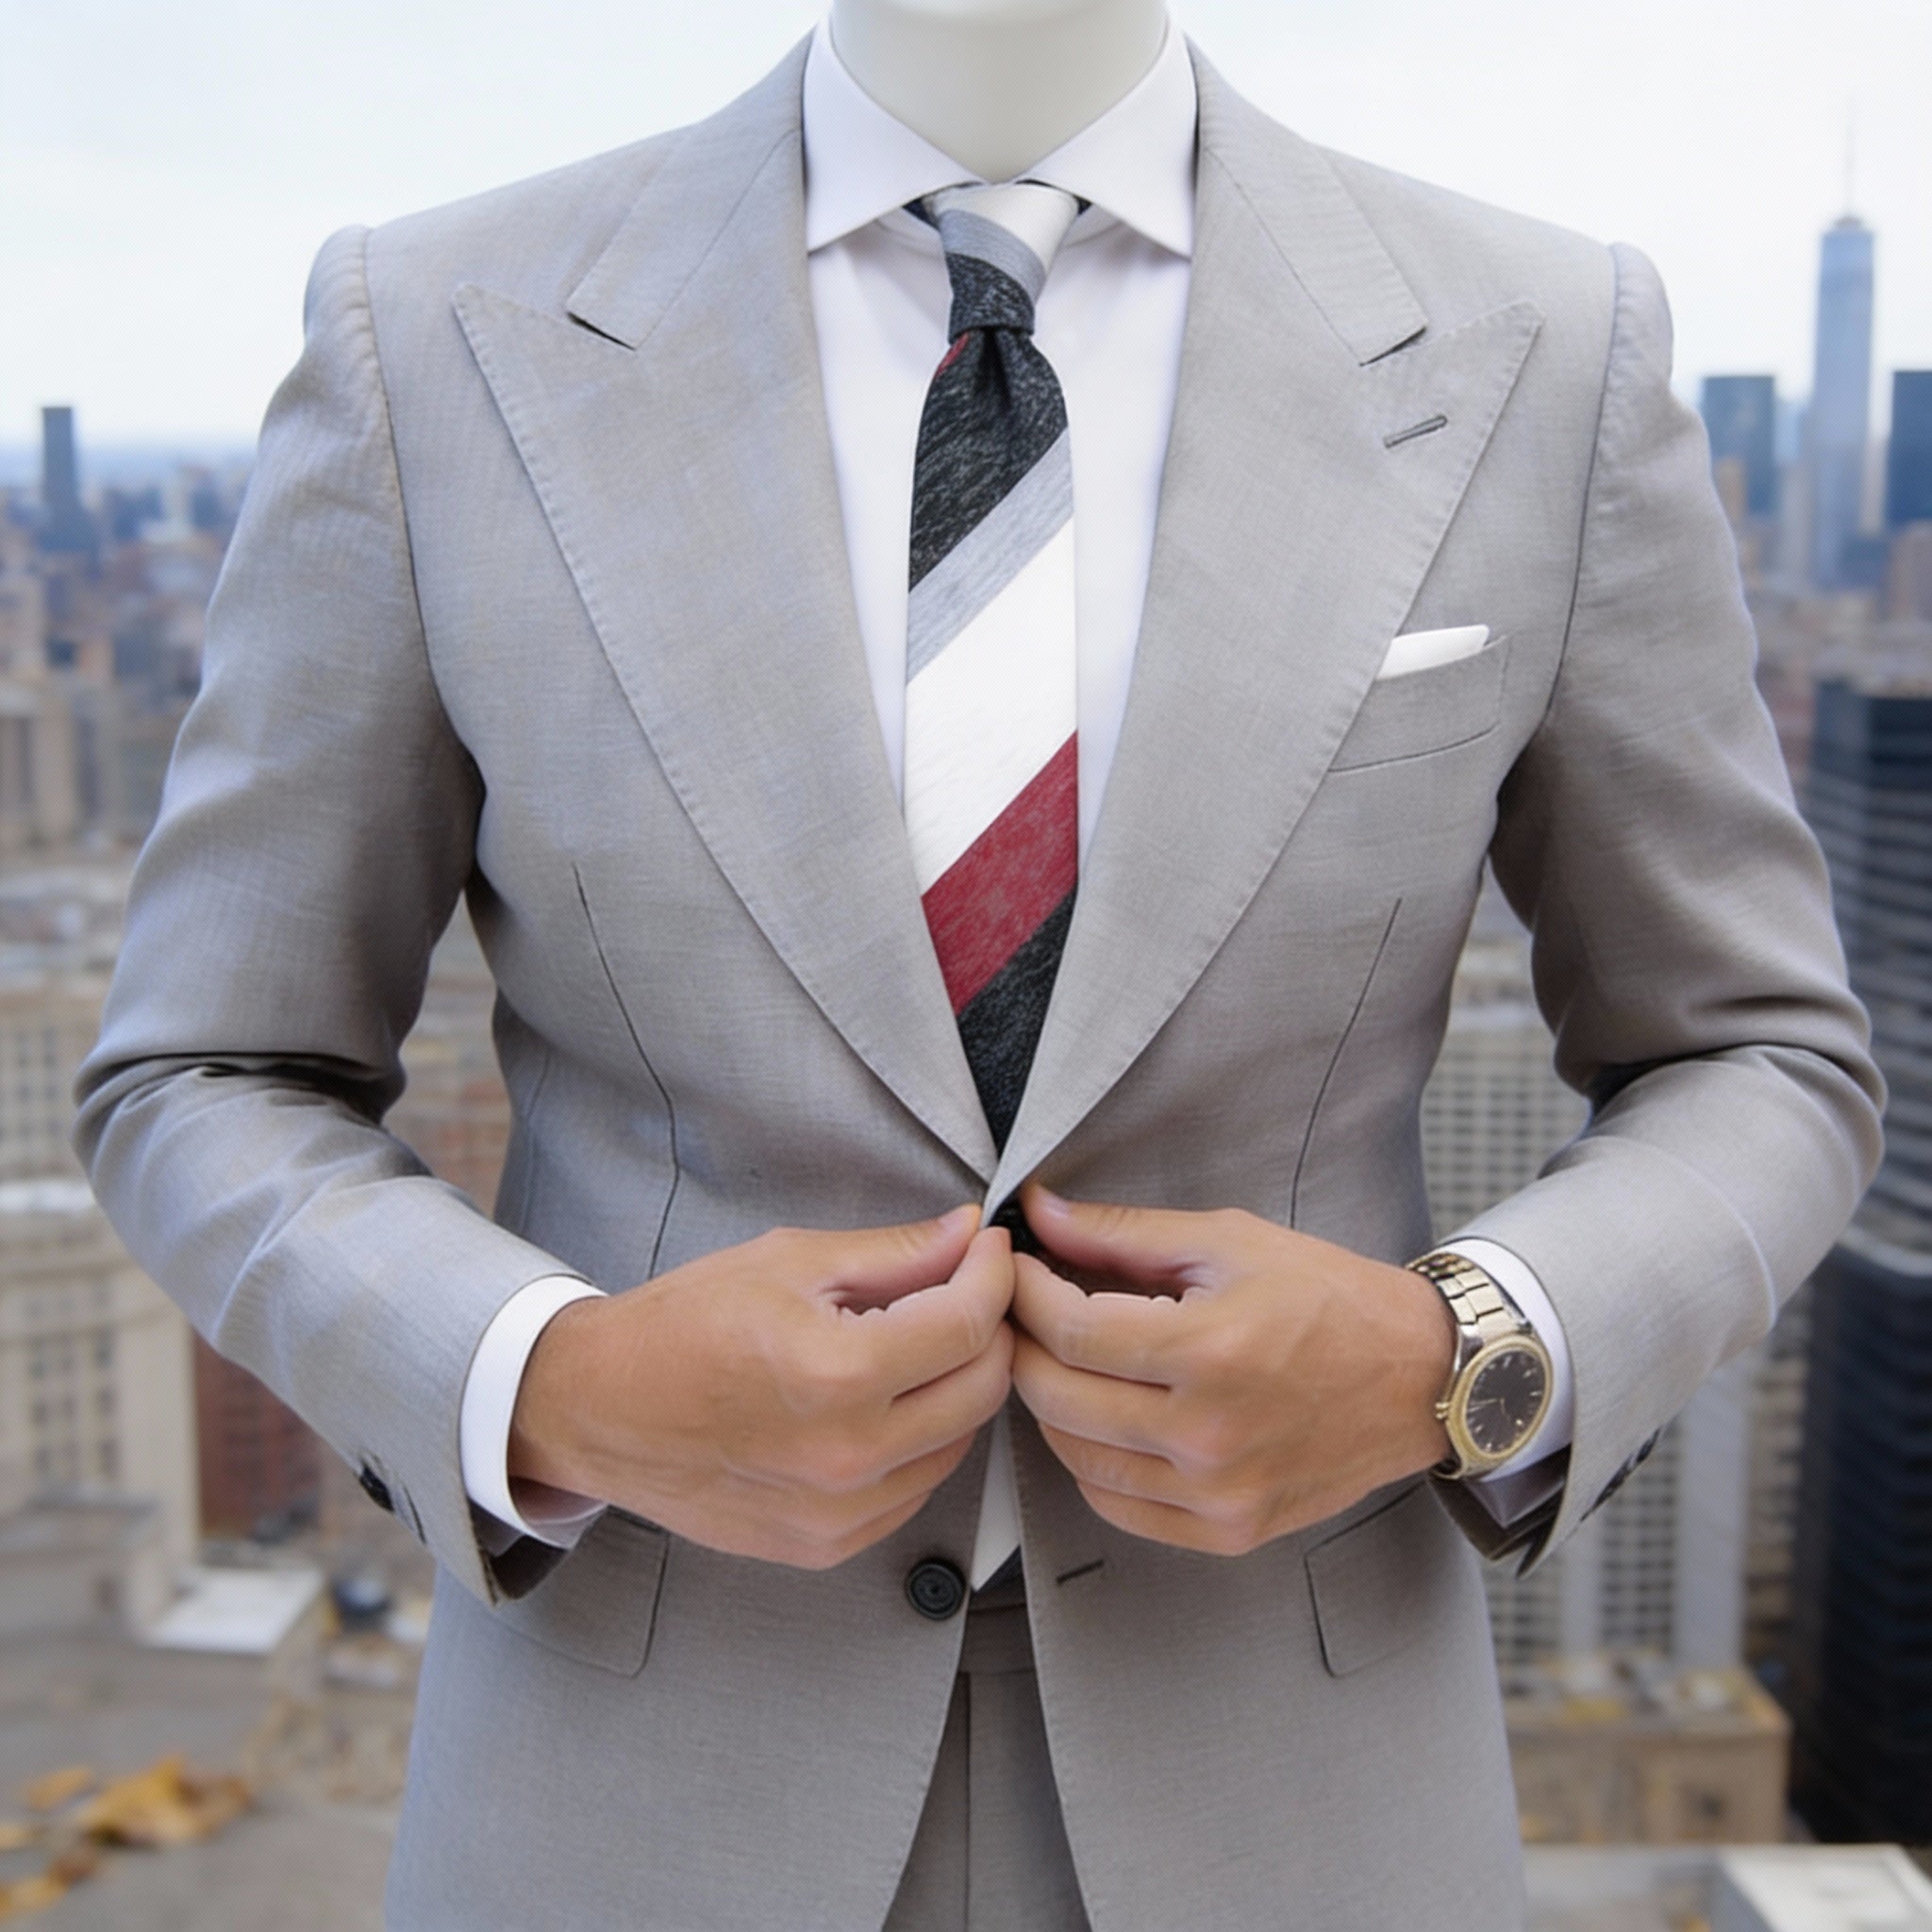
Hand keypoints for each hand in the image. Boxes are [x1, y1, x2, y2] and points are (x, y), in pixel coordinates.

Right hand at [509, 1207, 1014, 1568]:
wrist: (600, 1409)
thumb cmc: (681, 1327)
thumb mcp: (788, 1261)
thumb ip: (893, 1253)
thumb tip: (966, 1235)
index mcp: (836, 1374)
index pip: (967, 1323)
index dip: (992, 1274)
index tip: (988, 1249)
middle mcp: (847, 1455)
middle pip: (982, 1388)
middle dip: (989, 1327)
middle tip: (967, 1288)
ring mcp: (840, 1513)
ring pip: (959, 1442)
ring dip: (959, 1385)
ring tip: (921, 1342)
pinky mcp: (829, 1544)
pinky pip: (917, 1487)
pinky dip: (922, 1439)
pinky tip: (886, 1401)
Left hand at [1008, 1186, 1455, 1555]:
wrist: (1420, 1376)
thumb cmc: (1330, 1299)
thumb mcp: (1228, 1241)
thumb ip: (1122, 1233)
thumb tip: (1040, 1212)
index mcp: (1210, 1351)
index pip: (1069, 1330)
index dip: (1024, 1293)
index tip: (1015, 1268)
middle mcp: (1209, 1434)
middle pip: (1057, 1398)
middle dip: (1025, 1344)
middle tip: (1026, 1310)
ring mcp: (1218, 1493)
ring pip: (1076, 1457)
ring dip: (1052, 1404)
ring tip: (1064, 1359)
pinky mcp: (1228, 1530)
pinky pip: (1117, 1507)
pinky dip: (1091, 1463)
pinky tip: (1104, 1418)